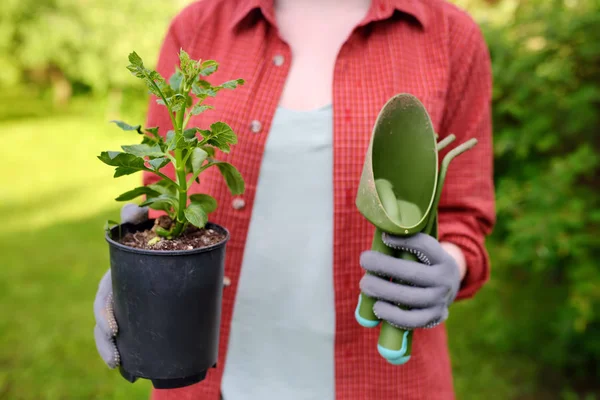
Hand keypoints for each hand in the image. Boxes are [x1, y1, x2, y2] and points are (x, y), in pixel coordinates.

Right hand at [93, 204, 147, 367]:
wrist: (158, 243)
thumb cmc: (145, 235)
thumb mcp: (139, 225)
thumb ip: (134, 215)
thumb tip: (138, 211)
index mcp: (114, 278)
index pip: (103, 299)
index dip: (105, 315)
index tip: (114, 330)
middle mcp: (114, 294)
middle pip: (103, 323)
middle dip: (105, 342)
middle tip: (115, 357)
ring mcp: (123, 304)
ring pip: (110, 332)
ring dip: (109, 350)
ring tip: (117, 364)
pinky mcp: (136, 312)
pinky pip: (128, 333)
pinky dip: (125, 348)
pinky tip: (127, 366)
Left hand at [359, 232, 460, 329]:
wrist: (448, 290)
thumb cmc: (425, 266)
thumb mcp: (424, 253)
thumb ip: (406, 246)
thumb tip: (380, 236)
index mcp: (443, 259)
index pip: (425, 246)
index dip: (405, 241)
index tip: (384, 237)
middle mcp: (445, 281)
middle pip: (412, 273)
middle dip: (384, 266)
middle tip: (364, 260)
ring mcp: (441, 302)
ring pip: (409, 298)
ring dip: (383, 291)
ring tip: (365, 285)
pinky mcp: (434, 318)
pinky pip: (412, 321)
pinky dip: (392, 315)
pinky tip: (377, 307)